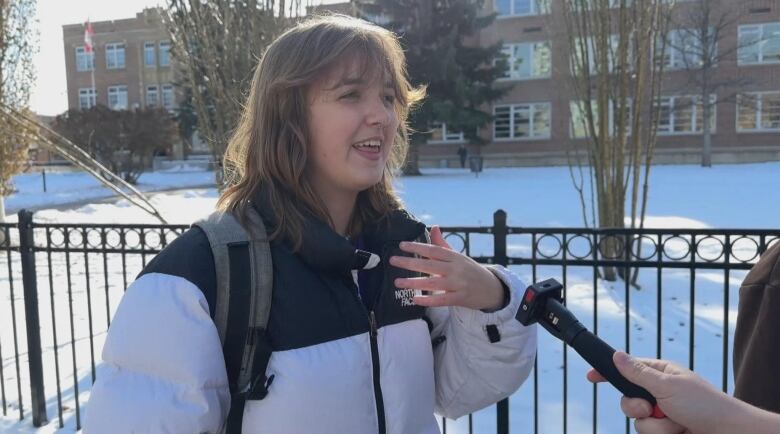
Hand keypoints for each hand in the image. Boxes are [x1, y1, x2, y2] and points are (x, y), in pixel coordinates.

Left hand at [389, 225, 504, 310]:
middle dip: (410, 263)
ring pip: (433, 283)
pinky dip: (428, 301)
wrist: (492, 288)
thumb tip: (434, 226)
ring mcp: (458, 284)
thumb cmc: (470, 271)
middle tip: (393, 260)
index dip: (417, 247)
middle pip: (430, 265)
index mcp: (454, 257)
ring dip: (414, 283)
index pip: (433, 250)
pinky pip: (442, 300)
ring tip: (397, 282)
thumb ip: (442, 244)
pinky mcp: (460, 298)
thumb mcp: (458, 256)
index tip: (401, 245)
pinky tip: (415, 299)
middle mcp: (456, 269)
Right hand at [587, 352, 734, 433]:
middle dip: (637, 408)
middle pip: (627, 399)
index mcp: (661, 374)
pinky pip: (648, 433)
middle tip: (652, 408)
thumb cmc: (704, 405)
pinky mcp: (666, 431)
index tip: (591, 376)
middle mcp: (659, 393)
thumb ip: (638, 373)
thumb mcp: (667, 385)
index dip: (609, 372)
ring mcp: (663, 413)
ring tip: (676, 423)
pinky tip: (680, 431)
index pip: (628, 369)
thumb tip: (617, 354)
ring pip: (637, 421)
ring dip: (656, 425)